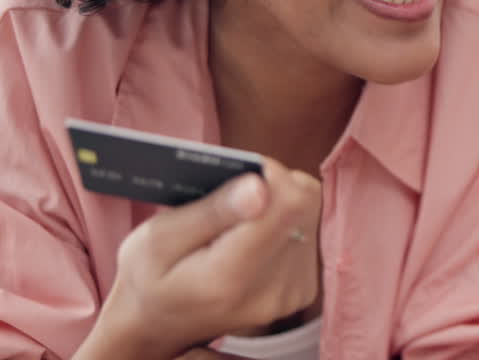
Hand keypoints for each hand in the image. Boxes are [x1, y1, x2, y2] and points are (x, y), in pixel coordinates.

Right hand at [74, 158, 321, 359]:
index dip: (271, 176)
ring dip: (278, 205)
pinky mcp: (303, 290)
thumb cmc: (151, 276)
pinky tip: (253, 235)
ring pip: (309, 216)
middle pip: (302, 207)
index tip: (244, 173)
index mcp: (229, 279)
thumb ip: (213, 211)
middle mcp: (271, 292)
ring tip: (239, 220)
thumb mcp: (159, 238)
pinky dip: (284, 224)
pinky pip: (308, 234)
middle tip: (234, 197)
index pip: (288, 207)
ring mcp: (291, 295)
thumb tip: (260, 187)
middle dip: (273, 188)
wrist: (161, 324)